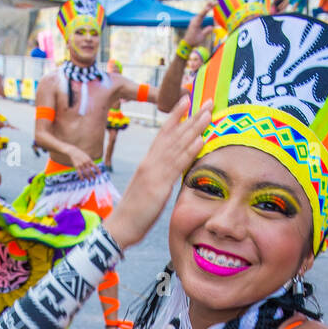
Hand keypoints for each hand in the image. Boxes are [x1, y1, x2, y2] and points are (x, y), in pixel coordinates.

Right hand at [69, 145, 99, 180]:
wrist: (73, 151)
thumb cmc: (81, 154)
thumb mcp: (87, 156)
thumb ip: (90, 161)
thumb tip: (94, 167)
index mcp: (89, 160)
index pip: (95, 166)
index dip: (98, 170)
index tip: (100, 174)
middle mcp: (86, 162)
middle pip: (90, 171)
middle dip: (93, 175)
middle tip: (95, 179)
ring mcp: (81, 164)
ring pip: (85, 173)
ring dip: (88, 177)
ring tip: (89, 180)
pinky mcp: (77, 166)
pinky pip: (79, 173)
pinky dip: (81, 177)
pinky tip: (82, 180)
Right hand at [105, 95, 212, 250]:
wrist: (119, 228)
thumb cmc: (133, 214)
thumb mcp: (148, 191)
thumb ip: (159, 179)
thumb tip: (170, 174)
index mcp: (148, 163)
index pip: (163, 134)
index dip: (175, 116)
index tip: (187, 100)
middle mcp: (150, 162)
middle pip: (173, 134)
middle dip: (191, 116)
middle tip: (207, 100)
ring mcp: (154, 173)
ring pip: (177, 145)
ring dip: (194, 127)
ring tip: (208, 113)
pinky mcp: (158, 187)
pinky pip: (176, 166)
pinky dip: (189, 151)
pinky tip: (200, 139)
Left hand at [183, 0, 214, 49]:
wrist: (187, 42)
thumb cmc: (194, 40)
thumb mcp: (201, 37)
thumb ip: (206, 31)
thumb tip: (212, 27)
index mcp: (195, 23)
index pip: (201, 15)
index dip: (205, 10)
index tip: (209, 7)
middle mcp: (195, 19)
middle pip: (203, 11)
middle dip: (209, 5)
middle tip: (216, 1)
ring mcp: (195, 19)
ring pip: (203, 12)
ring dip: (208, 7)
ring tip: (214, 2)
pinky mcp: (196, 21)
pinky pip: (202, 14)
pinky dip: (206, 11)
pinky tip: (209, 7)